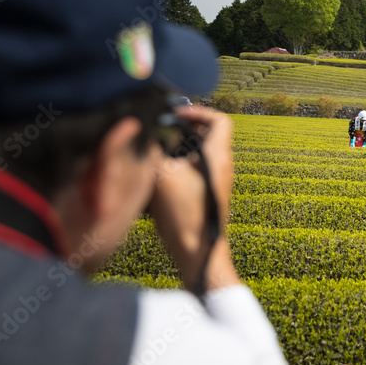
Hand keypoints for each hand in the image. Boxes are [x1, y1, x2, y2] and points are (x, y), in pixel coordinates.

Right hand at [148, 105, 238, 292]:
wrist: (198, 253)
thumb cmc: (185, 216)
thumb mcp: (162, 176)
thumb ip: (153, 150)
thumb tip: (143, 133)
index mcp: (218, 156)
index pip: (219, 119)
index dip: (198, 111)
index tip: (175, 114)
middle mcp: (222, 166)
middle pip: (206, 135)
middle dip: (182, 130)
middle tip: (161, 132)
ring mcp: (216, 182)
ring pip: (198, 153)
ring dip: (177, 149)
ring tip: (156, 154)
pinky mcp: (207, 195)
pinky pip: (194, 171)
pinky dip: (178, 167)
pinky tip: (157, 176)